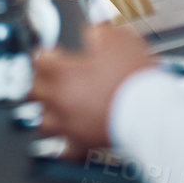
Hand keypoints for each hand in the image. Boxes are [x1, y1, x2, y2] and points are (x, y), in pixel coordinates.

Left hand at [30, 24, 158, 154]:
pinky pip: (64, 150)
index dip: (44, 53)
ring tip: (51, 107)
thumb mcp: (116, 38)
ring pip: (41, 121)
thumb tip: (91, 32)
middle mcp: (60, 100)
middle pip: (32, 90)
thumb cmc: (133, 78)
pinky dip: (61, 145)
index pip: (38, 59)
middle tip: (45, 77)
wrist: (151, 112)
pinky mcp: (83, 144)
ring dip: (45, 112)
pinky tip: (63, 142)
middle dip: (37, 81)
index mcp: (63, 73)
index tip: (49, 53)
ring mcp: (69, 124)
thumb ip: (97, 32)